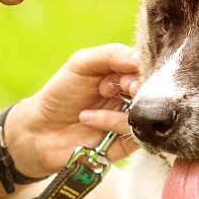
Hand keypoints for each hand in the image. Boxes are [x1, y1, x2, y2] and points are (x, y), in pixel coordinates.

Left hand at [4, 43, 141, 177]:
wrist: (41, 128)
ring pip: (148, 113)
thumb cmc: (61, 92)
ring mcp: (131, 121)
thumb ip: (110, 55)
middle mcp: (133, 98)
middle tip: (126, 87)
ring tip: (91, 104)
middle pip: (157, 91)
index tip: (132, 69)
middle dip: (140, 87)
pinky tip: (88, 118)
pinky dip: (111, 122)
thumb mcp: (81, 64)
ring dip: (122, 106)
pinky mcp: (126, 144)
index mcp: (126, 75)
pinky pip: (135, 134)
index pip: (150, 67)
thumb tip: (140, 57)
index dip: (145, 68)